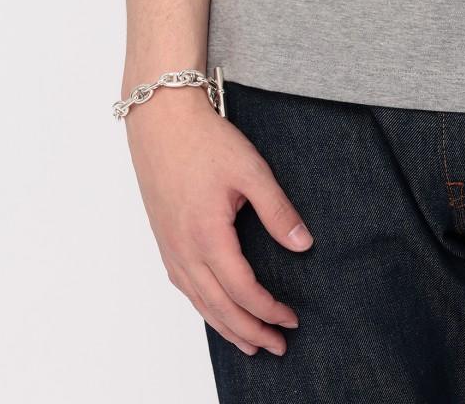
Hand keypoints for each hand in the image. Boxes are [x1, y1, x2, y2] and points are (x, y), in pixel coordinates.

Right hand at [124, 85, 313, 355]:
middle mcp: (183, 247)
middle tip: (274, 347)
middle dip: (249, 331)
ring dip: (223, 324)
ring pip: (196, 299)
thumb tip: (303, 244)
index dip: (269, 310)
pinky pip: (181, 282)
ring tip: (246, 341)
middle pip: (218, 306)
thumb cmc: (203, 140)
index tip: (291, 319)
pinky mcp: (162, 234)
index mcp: (207, 235)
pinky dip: (200, 304)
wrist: (161, 117)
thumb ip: (278, 211)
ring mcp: (168, 243)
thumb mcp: (251, 171)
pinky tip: (210, 304)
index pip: (243, 290)